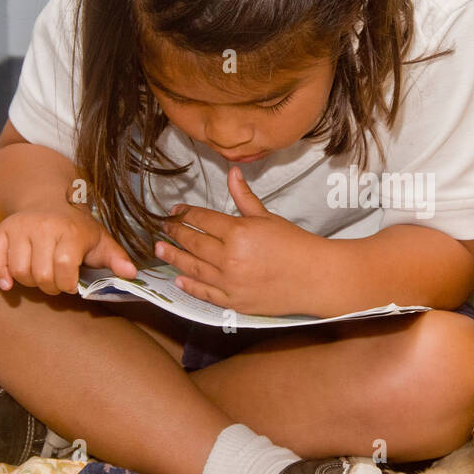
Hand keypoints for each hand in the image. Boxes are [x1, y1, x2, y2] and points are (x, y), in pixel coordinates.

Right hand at [0, 199, 136, 295]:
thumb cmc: (77, 228)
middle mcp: (43, 227)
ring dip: (29, 282)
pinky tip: (8, 283)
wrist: (49, 200)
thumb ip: (116, 258)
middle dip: (50, 287)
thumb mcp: (100, 240)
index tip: (72, 284)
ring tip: (40, 276)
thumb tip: (131, 274)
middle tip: (56, 283)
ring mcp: (20, 228)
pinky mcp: (2, 231)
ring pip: (19, 270)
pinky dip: (0, 274)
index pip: (64, 268)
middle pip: (41, 274)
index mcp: (70, 231)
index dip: (67, 284)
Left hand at [154, 166, 324, 315]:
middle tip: (162, 228)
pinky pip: (206, 293)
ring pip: (193, 267)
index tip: (175, 212)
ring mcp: (230, 282)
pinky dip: (190, 286)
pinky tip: (179, 280)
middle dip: (175, 233)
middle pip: (193, 242)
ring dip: (173, 257)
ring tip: (159, 250)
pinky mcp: (234, 301)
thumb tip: (232, 172)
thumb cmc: (294, 244)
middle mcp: (229, 257)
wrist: (314, 277)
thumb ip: (244, 197)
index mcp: (238, 232)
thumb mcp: (268, 217)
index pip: (202, 220)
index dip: (185, 214)